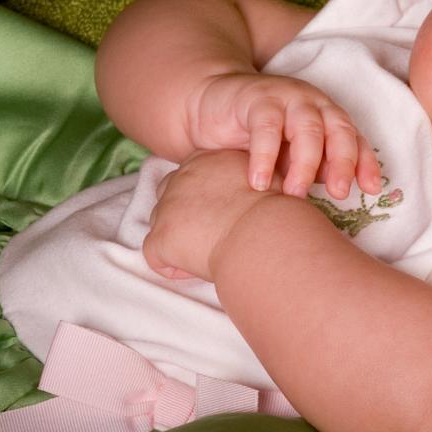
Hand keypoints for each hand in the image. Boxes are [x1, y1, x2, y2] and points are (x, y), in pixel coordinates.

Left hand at [142, 149, 283, 281]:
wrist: (265, 231)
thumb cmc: (276, 210)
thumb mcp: (266, 177)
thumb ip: (252, 177)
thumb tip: (263, 187)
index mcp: (204, 161)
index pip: (190, 175)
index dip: (202, 198)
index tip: (221, 214)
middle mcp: (181, 178)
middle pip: (169, 196)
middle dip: (183, 216)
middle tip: (212, 235)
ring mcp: (167, 207)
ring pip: (159, 224)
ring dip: (178, 240)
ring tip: (209, 254)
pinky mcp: (161, 237)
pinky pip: (155, 255)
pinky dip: (172, 266)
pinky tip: (198, 270)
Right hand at [188, 72, 380, 199]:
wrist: (215, 102)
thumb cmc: (258, 135)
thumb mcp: (290, 156)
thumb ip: (315, 168)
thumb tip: (339, 189)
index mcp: (328, 117)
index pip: (354, 139)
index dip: (365, 163)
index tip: (371, 190)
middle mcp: (314, 104)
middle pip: (338, 130)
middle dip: (343, 162)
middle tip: (339, 194)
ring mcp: (287, 98)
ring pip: (307, 128)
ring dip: (305, 163)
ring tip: (294, 194)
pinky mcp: (256, 99)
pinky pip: (266, 128)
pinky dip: (264, 156)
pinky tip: (259, 182)